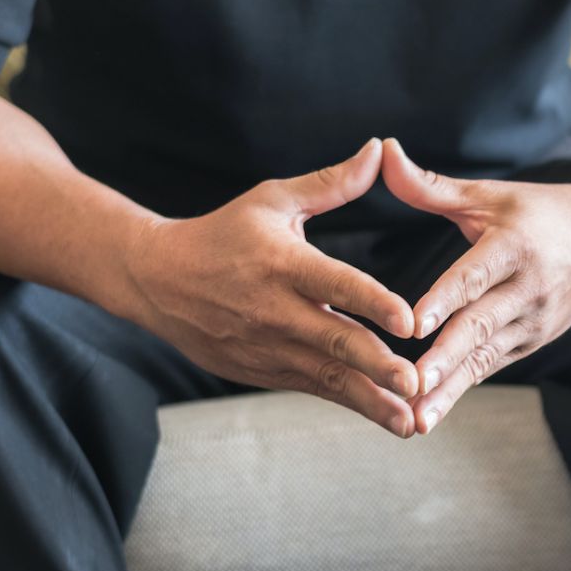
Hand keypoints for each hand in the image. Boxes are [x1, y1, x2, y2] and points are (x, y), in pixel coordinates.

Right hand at [124, 139, 420, 435]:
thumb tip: (377, 149)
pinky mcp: (264, 372)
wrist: (154, 281)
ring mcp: (269, 347)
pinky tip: (387, 416)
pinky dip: (351, 404)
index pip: (334, 283)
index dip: (372, 302)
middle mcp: (276, 310)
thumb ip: (331, 183)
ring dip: (371, 400)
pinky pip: (314, 389)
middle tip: (415, 380)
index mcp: (282, 263)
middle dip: (377, 365)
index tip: (408, 320)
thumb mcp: (272, 200)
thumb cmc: (223, 234)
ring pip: (328, 377)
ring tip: (411, 420)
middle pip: (334, 340)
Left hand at [380, 139, 570, 432]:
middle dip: (445, 359)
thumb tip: (384, 152)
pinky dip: (461, 390)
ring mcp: (534, 321)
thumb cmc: (539, 212)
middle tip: (412, 384)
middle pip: (480, 326)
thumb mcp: (490, 194)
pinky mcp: (532, 342)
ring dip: (450, 389)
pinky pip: (491, 367)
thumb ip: (431, 185)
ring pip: (484, 358)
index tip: (414, 324)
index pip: (475, 276)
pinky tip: (430, 412)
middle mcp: (529, 289)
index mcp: (516, 246)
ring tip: (416, 418)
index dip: (444, 300)